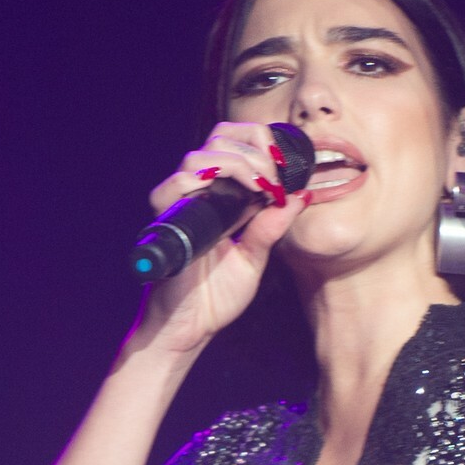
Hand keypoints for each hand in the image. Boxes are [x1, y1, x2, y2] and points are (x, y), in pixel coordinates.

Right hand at [138, 121, 307, 353]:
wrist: (189, 327)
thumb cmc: (214, 297)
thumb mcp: (254, 256)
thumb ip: (272, 226)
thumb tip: (300, 195)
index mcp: (219, 197)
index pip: (235, 145)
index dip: (261, 143)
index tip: (286, 165)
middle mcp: (197, 193)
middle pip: (218, 137)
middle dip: (254, 144)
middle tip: (276, 172)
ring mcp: (179, 204)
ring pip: (199, 155)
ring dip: (238, 161)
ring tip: (263, 184)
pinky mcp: (165, 219)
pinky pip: (177, 184)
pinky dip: (210, 179)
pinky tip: (241, 194)